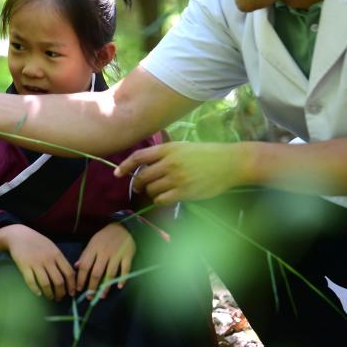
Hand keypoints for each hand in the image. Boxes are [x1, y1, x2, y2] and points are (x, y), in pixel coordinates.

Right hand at [0, 225, 75, 300]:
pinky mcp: (24, 266)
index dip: (71, 285)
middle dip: (61, 293)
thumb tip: (69, 274)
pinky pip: (31, 281)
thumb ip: (59, 259)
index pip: (69, 272)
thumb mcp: (52, 247)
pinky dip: (36, 290)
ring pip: (46, 283)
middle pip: (58, 281)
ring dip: (49, 293)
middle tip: (60, 298)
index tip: (71, 293)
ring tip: (50, 297)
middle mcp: (48, 259)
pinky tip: (38, 293)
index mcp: (57, 254)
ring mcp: (36, 263)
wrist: (18, 235)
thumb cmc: (37, 242)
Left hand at [75, 222, 135, 298]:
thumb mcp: (92, 242)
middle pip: (96, 273)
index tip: (79, 289)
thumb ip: (85, 255)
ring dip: (105, 286)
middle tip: (89, 297)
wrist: (123, 227)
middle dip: (92, 287)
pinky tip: (119, 286)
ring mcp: (117, 254)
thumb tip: (76, 267)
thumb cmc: (105, 237)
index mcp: (94, 249)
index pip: (85, 266)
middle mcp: (104, 252)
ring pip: (110, 273)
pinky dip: (122, 278)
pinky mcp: (127, 255)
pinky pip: (125, 269)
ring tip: (101, 296)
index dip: (81, 279)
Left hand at [116, 142, 246, 204]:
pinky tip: (165, 197)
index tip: (117, 173)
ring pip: (151, 189)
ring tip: (156, 191)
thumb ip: (165, 154)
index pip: (139, 157)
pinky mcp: (184, 192)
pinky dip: (159, 200)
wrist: (229, 163)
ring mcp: (176, 178)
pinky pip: (161, 199)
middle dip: (136, 184)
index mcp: (168, 149)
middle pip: (142, 176)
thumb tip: (146, 163)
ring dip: (149, 192)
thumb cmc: (207, 154)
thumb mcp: (184, 147)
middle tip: (138, 187)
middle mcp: (169, 163)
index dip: (124, 166)